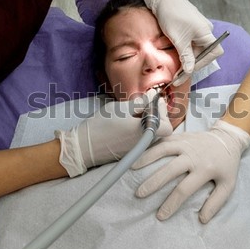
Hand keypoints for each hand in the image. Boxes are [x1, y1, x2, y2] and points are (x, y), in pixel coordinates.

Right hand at [55, 89, 171, 176]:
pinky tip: (128, 123)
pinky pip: (143, 139)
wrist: (83, 148)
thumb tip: (152, 96)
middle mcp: (144, 144)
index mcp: (142, 132)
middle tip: (144, 105)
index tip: (152, 102)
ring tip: (134, 113)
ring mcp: (138, 150)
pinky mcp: (132, 152)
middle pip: (161, 129)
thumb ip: (139, 102)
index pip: (167, 126)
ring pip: (152, 133)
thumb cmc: (99, 127)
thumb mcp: (119, 108)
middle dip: (156, 115)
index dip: (162, 112)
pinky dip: (140, 129)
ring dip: (148, 121)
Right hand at [132, 120, 249, 222]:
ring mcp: (186, 144)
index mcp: (205, 169)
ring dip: (147, 158)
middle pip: (170, 170)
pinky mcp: (181, 136)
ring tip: (132, 168)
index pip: (184, 189)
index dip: (171, 203)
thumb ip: (216, 202)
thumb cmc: (226, 164)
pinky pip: (164, 140)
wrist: (228, 138)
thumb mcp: (228, 184)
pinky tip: (140, 153)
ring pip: (163, 149)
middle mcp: (194, 155)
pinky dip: (151, 146)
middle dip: (153, 183)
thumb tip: (202, 219)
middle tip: (139, 194)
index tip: (160, 215)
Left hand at [144, 0, 223, 85]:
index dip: (204, 63)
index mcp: (206, 33)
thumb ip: (186, 56)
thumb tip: (190, 71)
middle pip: (204, 53)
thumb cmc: (172, 15)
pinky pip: (191, 44)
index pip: (214, 53)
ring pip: (197, 50)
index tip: (190, 69)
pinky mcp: (191, 30)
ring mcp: (198, 30)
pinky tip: (176, 58)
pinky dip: (185, 52)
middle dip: (193, 64)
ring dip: (187, 59)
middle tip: (179, 75)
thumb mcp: (178, 39)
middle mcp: (205, 31)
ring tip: (176, 68)